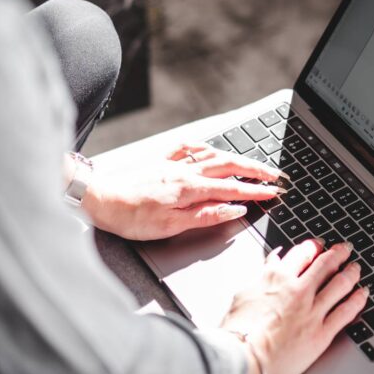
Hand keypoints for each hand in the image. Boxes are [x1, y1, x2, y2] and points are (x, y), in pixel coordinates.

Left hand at [82, 142, 286, 239]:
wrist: (97, 196)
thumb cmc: (128, 216)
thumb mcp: (170, 225)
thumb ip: (206, 215)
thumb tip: (234, 209)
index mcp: (190, 188)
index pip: (233, 189)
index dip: (257, 191)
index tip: (276, 192)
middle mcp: (185, 171)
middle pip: (229, 165)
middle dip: (256, 170)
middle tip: (276, 175)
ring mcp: (172, 163)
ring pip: (213, 154)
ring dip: (237, 157)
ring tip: (253, 162)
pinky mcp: (159, 160)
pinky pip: (189, 148)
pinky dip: (205, 147)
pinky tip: (209, 149)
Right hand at [221, 239, 368, 373]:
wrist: (243, 357)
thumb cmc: (238, 331)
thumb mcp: (244, 293)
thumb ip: (262, 275)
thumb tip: (273, 261)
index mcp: (276, 278)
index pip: (302, 254)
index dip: (314, 246)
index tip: (319, 244)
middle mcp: (298, 290)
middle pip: (325, 264)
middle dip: (338, 253)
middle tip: (345, 249)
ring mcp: (312, 311)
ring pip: (340, 284)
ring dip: (352, 273)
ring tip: (356, 268)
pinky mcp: (321, 333)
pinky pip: (346, 311)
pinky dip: (358, 300)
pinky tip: (363, 294)